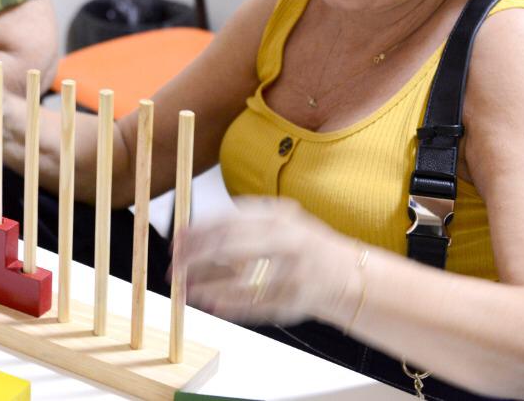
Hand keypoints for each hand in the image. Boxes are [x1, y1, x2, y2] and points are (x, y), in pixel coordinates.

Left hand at [174, 196, 358, 325]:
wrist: (349, 275)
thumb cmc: (305, 245)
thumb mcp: (280, 221)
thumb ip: (242, 223)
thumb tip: (192, 233)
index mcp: (280, 218)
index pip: (229, 220)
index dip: (198, 231)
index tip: (177, 241)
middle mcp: (288, 242)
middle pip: (231, 248)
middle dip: (196, 259)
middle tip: (174, 268)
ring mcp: (294, 274)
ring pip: (240, 282)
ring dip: (207, 288)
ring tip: (184, 291)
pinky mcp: (295, 302)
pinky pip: (255, 306)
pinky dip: (229, 306)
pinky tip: (210, 304)